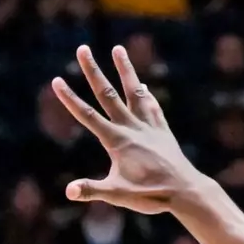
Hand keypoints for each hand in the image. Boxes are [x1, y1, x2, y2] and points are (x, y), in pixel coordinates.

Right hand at [52, 45, 198, 214]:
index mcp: (117, 141)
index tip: (57, 80)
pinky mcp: (162, 131)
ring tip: (118, 49)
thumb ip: (92, 191)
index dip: (70, 98)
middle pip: (108, 94)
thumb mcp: (118, 195)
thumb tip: (69, 191)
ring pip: (134, 91)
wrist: (186, 191)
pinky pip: (152, 107)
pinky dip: (146, 94)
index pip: (88, 116)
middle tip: (83, 48)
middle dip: (93, 71)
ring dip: (125, 70)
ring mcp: (149, 126)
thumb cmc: (151, 195)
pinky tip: (143, 85)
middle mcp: (132, 128)